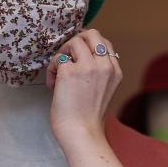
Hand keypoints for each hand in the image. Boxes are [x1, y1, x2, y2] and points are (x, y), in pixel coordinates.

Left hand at [47, 28, 122, 148]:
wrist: (81, 133)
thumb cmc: (88, 116)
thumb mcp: (104, 89)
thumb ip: (99, 70)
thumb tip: (80, 53)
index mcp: (115, 71)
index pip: (104, 43)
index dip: (88, 45)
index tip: (78, 57)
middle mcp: (105, 66)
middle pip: (92, 34)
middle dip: (76, 42)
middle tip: (68, 58)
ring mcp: (88, 67)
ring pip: (73, 41)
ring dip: (62, 54)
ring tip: (59, 73)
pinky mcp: (69, 71)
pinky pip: (57, 59)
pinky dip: (52, 70)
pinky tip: (53, 86)